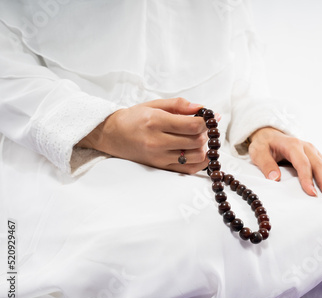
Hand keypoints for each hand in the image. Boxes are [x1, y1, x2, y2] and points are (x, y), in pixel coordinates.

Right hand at [77, 98, 210, 173]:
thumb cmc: (133, 118)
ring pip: (196, 156)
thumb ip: (179, 105)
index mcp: (156, 121)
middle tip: (204, 128)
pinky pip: (188, 169)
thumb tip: (202, 108)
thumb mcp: (154, 104)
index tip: (210, 118)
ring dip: (204, 147)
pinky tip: (199, 152)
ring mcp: (159, 157)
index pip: (193, 125)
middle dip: (206, 134)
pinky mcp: (160, 166)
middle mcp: (158, 141)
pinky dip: (200, 162)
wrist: (111, 134)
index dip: (207, 122)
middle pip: (197, 141)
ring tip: (199, 139)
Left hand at [248, 127, 321, 197]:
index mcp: (292, 145)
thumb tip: (274, 178)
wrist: (269, 135)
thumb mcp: (258, 152)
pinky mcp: (316, 155)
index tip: (311, 193)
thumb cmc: (263, 145)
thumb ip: (266, 164)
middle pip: (319, 164)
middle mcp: (306, 147)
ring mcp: (313, 151)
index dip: (307, 178)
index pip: (302, 163)